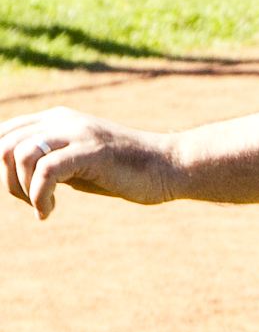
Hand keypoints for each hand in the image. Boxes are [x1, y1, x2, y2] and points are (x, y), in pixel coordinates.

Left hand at [0, 109, 181, 219]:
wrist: (169, 167)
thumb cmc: (126, 172)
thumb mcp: (78, 164)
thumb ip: (48, 163)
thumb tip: (14, 178)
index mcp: (56, 119)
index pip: (3, 132)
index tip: (19, 192)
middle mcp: (62, 121)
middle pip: (4, 144)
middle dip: (7, 180)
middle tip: (29, 202)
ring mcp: (77, 134)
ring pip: (21, 155)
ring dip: (22, 190)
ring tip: (43, 207)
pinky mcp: (91, 152)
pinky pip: (45, 171)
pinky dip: (39, 197)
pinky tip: (49, 212)